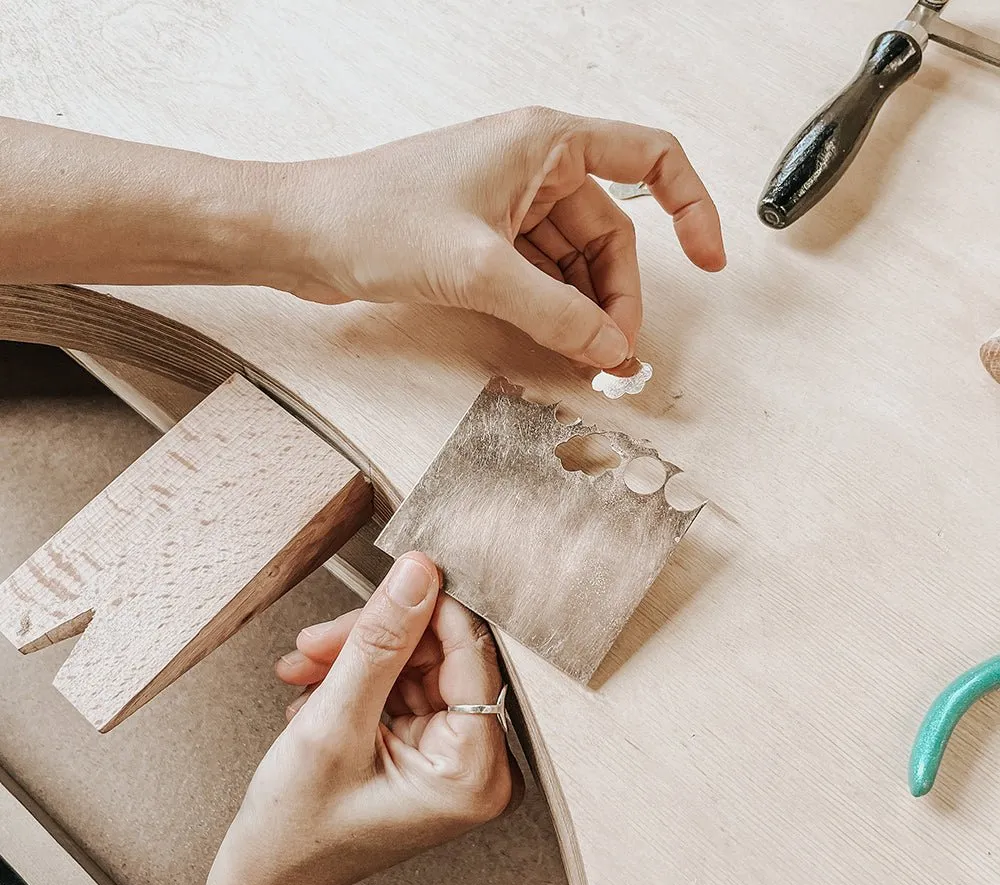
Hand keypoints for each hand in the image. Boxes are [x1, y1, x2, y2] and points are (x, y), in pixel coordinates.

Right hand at [204, 551, 518, 884]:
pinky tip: (314, 693)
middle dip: (373, 641)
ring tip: (302, 671)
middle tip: (317, 642)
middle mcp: (477, 766)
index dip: (428, 609)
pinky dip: (356, 680)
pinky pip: (400, 688)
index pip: (470, 655)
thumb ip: (380, 642)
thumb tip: (418, 575)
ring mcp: (453, 758)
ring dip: (355, 659)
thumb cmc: (295, 832)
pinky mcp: (428, 750)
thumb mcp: (332, 725)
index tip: (396, 575)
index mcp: (475, 773)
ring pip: (414, 666)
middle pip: (439, 657)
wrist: (265, 881)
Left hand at [267, 106, 725, 368]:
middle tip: (614, 352)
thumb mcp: (478, 269)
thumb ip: (554, 311)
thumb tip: (610, 347)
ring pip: (575, 262)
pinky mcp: (483, 242)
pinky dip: (554, 310)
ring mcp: (507, 208)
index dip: (692, 206)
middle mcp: (532, 170)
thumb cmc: (371, 218)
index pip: (652, 159)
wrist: (299, 235)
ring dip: (586, 309)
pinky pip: (541, 277)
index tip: (708, 260)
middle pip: (611, 233)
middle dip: (618, 294)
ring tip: (588, 357)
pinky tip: (557, 342)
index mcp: (544, 143)